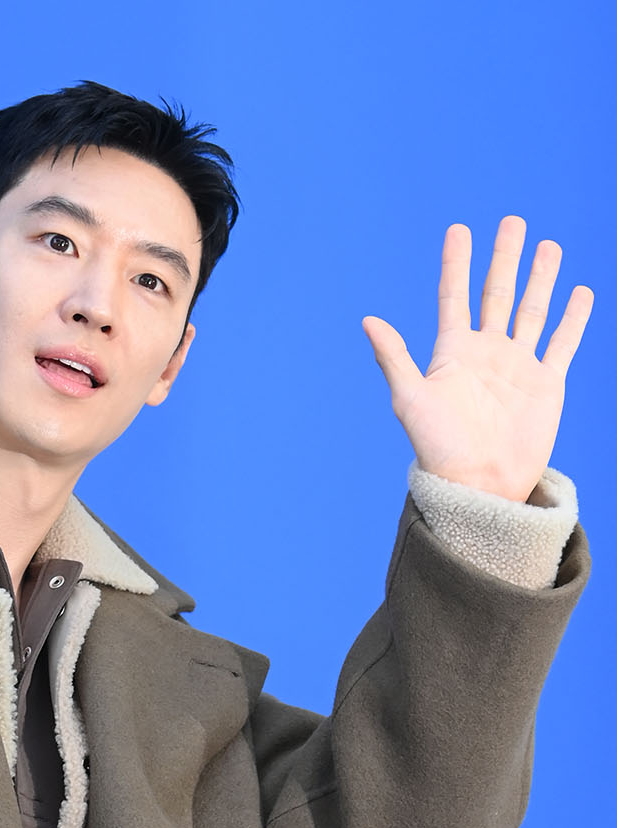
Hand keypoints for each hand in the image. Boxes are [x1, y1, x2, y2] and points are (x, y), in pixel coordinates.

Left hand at [361, 217, 593, 500]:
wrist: (478, 485)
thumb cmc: (437, 447)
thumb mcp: (410, 399)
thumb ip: (394, 357)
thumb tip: (368, 319)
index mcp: (452, 353)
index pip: (454, 296)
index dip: (456, 263)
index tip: (458, 229)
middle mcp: (486, 354)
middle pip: (497, 294)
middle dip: (505, 258)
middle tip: (513, 221)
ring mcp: (517, 367)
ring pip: (532, 311)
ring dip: (541, 278)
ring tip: (548, 246)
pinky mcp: (545, 384)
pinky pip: (562, 344)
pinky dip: (573, 319)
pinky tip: (579, 292)